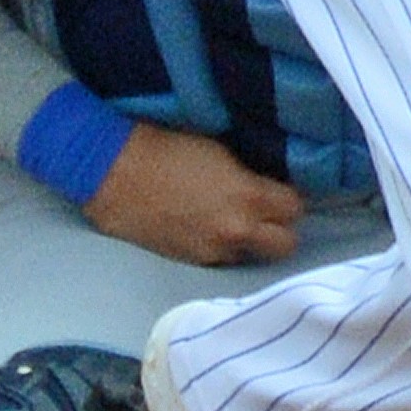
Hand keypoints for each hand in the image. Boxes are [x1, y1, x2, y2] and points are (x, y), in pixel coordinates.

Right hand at [84, 124, 305, 266]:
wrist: (115, 172)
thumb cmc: (168, 149)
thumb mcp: (221, 153)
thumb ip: (250, 176)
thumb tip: (267, 186)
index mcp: (248, 196)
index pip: (295, 209)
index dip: (289, 200)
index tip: (280, 193)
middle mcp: (236, 230)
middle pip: (285, 245)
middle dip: (280, 230)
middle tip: (267, 215)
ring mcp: (212, 251)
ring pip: (251, 255)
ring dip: (247, 241)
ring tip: (230, 221)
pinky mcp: (189, 262)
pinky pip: (220, 259)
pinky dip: (219, 247)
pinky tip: (204, 228)